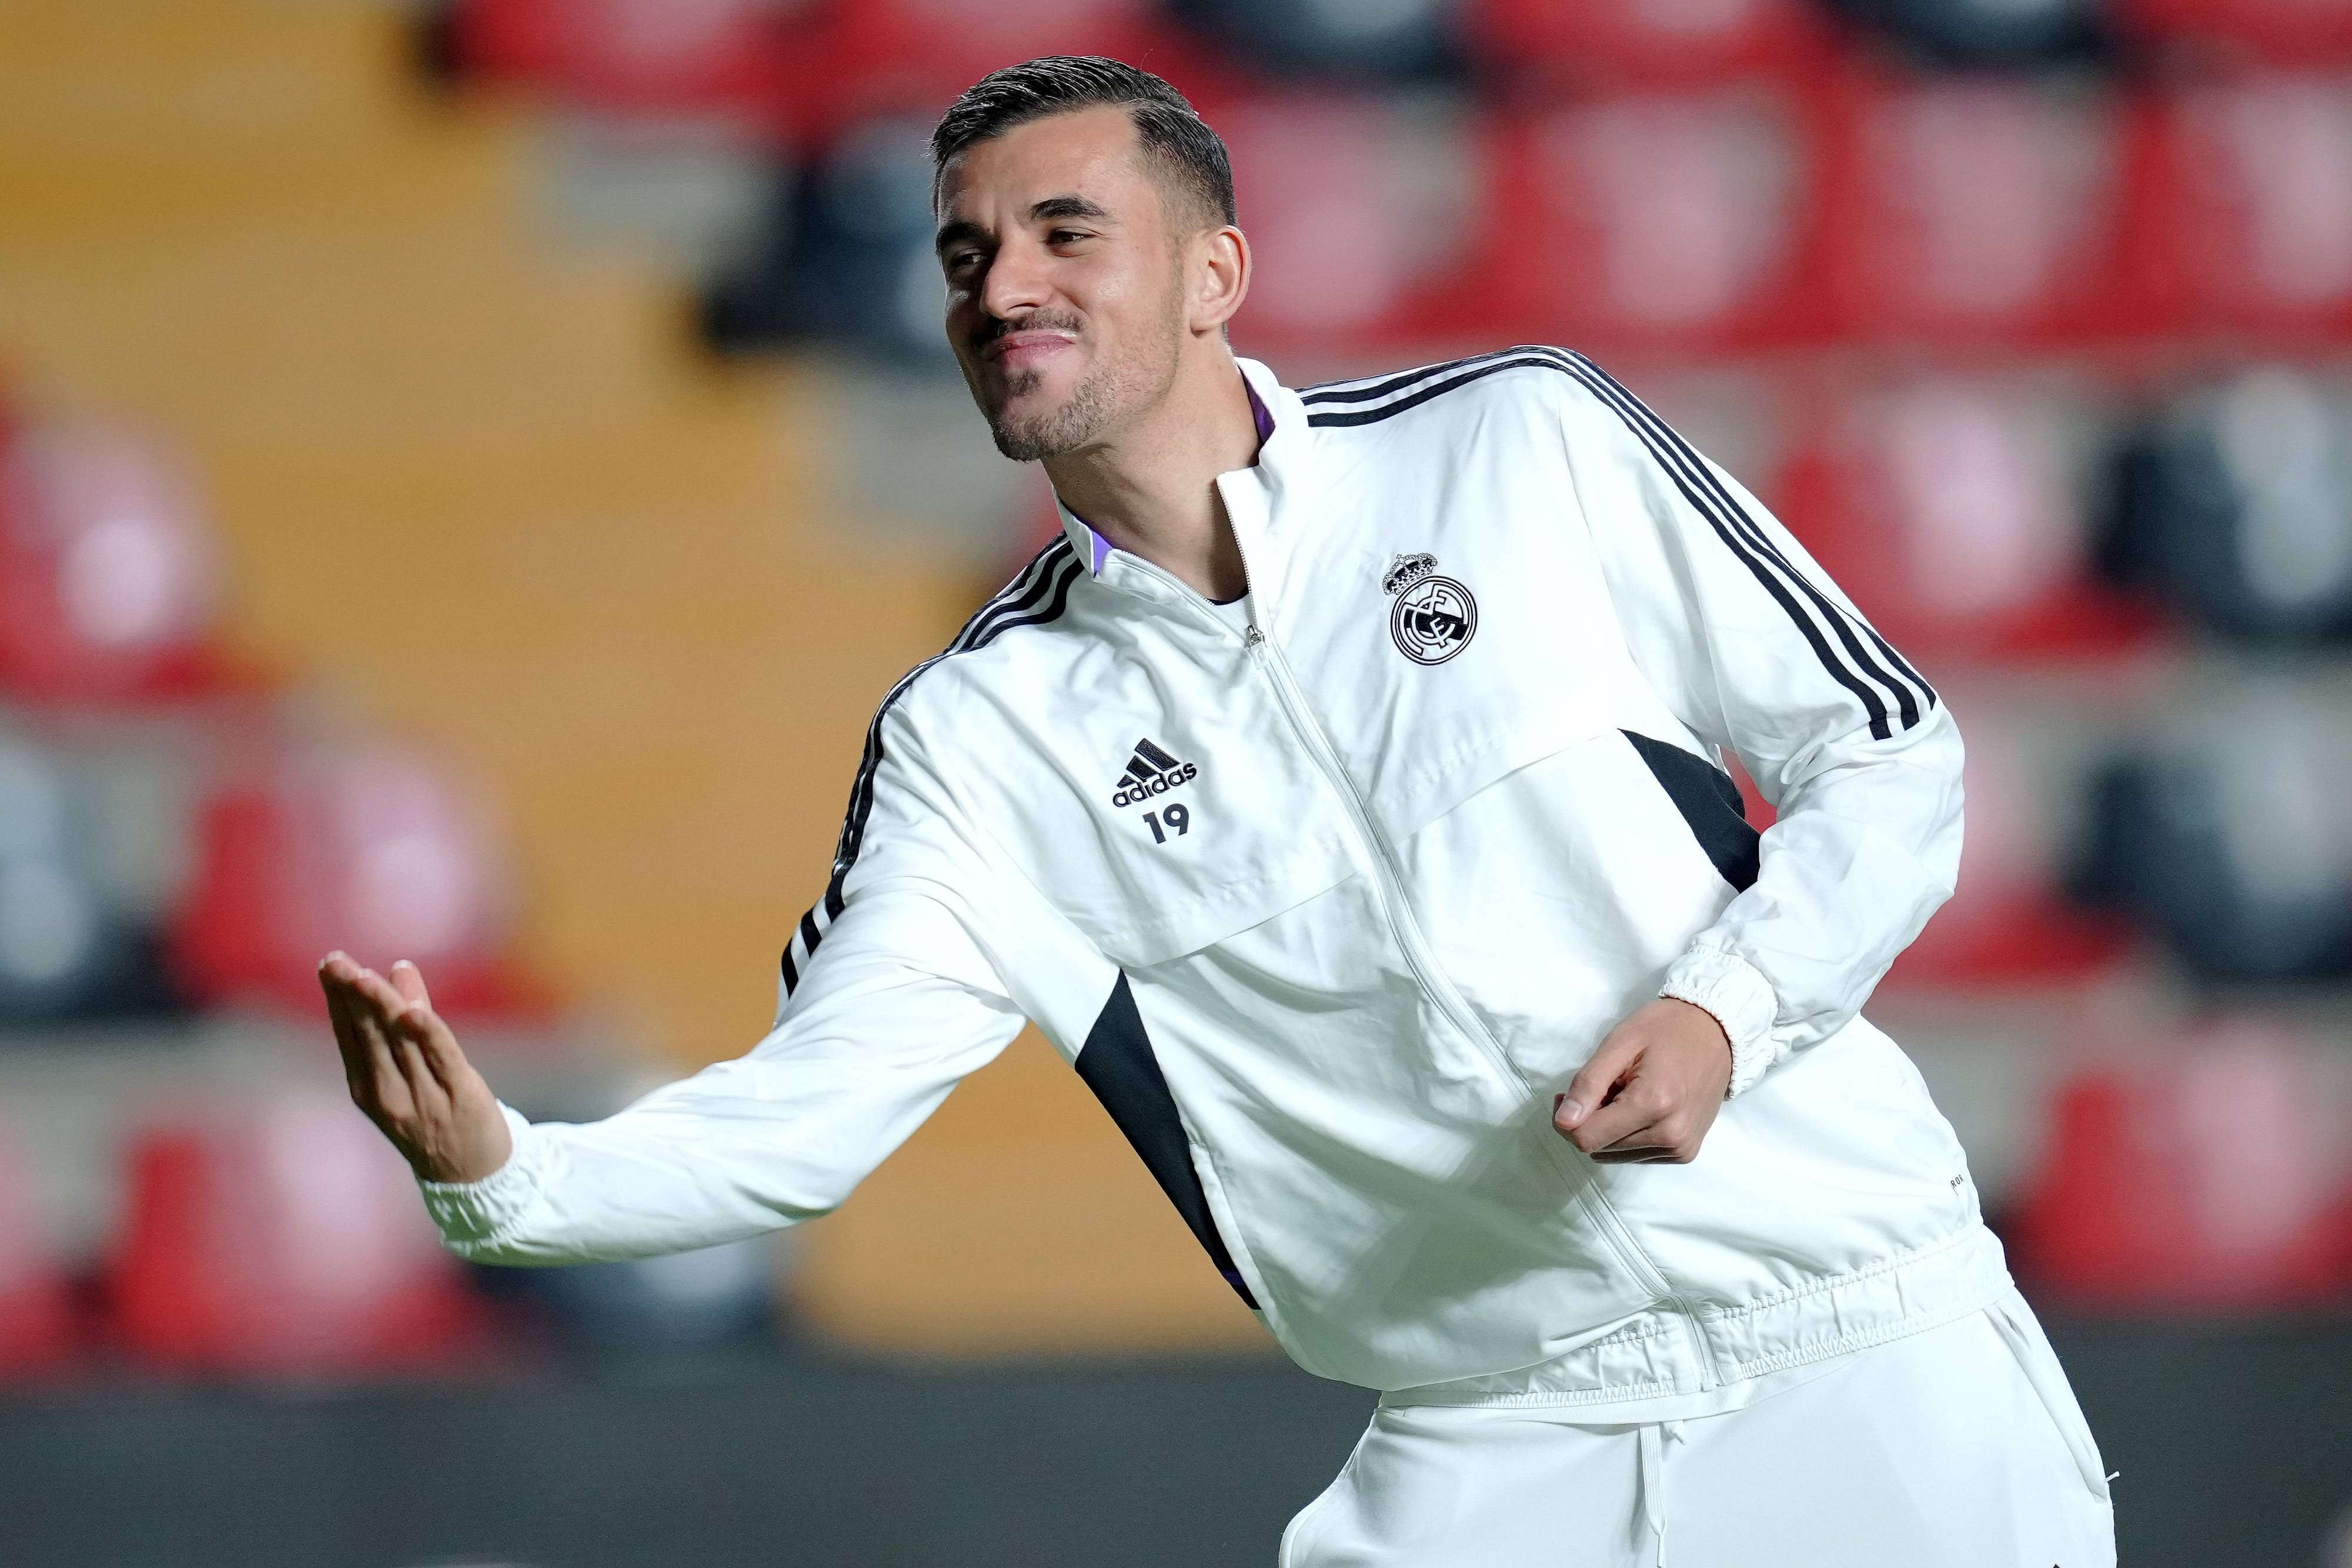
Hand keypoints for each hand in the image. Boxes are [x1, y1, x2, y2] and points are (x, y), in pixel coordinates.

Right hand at [318, 951, 512, 1183]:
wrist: (473, 1175)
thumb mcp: (415, 1069)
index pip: (351, 1036)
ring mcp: (424, 1097)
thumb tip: (400, 966)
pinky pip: (440, 1057)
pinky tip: (411, 1011)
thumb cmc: (440, 1114)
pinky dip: (426, 1033)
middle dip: (352, 997)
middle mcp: (389, 1094)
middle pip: (370, 1036)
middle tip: (336, 963)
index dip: (340, 1001)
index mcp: (369, 1089)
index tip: (330, 966)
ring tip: (364, 977)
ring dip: (382, 1007)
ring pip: (400, 1042)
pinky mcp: (459, 1094)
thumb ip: (410, 1017)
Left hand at [1553, 998, 1732, 1164]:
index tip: (1569, 1094)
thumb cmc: (1666, 1029)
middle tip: (1604, 1086)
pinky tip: (1642, 1107)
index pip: (1587, 1138)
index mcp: (1653, 1104)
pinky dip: (1628, 1135)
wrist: (1717, 1032)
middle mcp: (1670, 1135)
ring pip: (1615, 1155)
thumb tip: (1563, 1122)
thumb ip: (1588, 1084)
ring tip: (1626, 1094)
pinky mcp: (1685, 1153)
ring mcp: (1681, 1148)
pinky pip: (1636, 1155)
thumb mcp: (1619, 1043)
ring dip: (1609, 1129)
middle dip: (1589, 1121)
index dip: (1567, 1119)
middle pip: (1599, 1148)